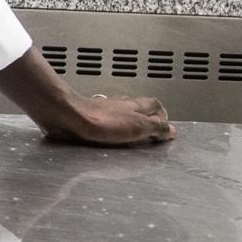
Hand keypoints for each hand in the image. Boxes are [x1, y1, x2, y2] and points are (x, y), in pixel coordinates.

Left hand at [47, 93, 174, 146]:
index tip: (164, 130)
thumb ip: (156, 128)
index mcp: (136, 105)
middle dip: (147, 120)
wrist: (69, 118)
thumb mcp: (137, 127)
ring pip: (123, 113)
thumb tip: (172, 130)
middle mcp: (122, 104)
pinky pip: (107, 121)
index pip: (155, 105)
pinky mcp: (91, 116)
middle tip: (151, 134)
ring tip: (133, 137)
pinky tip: (110, 136)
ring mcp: (105, 109)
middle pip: (140, 108)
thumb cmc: (102, 121)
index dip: (162, 116)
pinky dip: (113, 127)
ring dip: (130, 123)